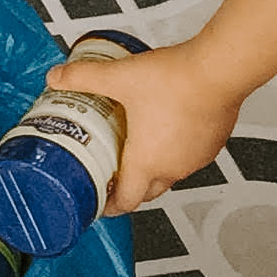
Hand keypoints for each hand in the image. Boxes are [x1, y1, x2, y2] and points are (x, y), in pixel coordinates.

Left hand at [55, 41, 244, 214]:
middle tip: (112, 171)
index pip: (128, 201)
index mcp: (149, 162)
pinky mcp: (211, 143)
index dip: (110, 205)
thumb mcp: (119, 77)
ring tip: (135, 144)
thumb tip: (58, 77)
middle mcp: (174, 167)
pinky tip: (165, 125)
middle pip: (148, 191)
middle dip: (129, 187)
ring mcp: (196, 157)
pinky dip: (174, 150)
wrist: (219, 71)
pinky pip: (188, 156)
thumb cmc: (176, 82)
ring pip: (170, 173)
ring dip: (153, 166)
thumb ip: (84, 77)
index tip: (100, 203)